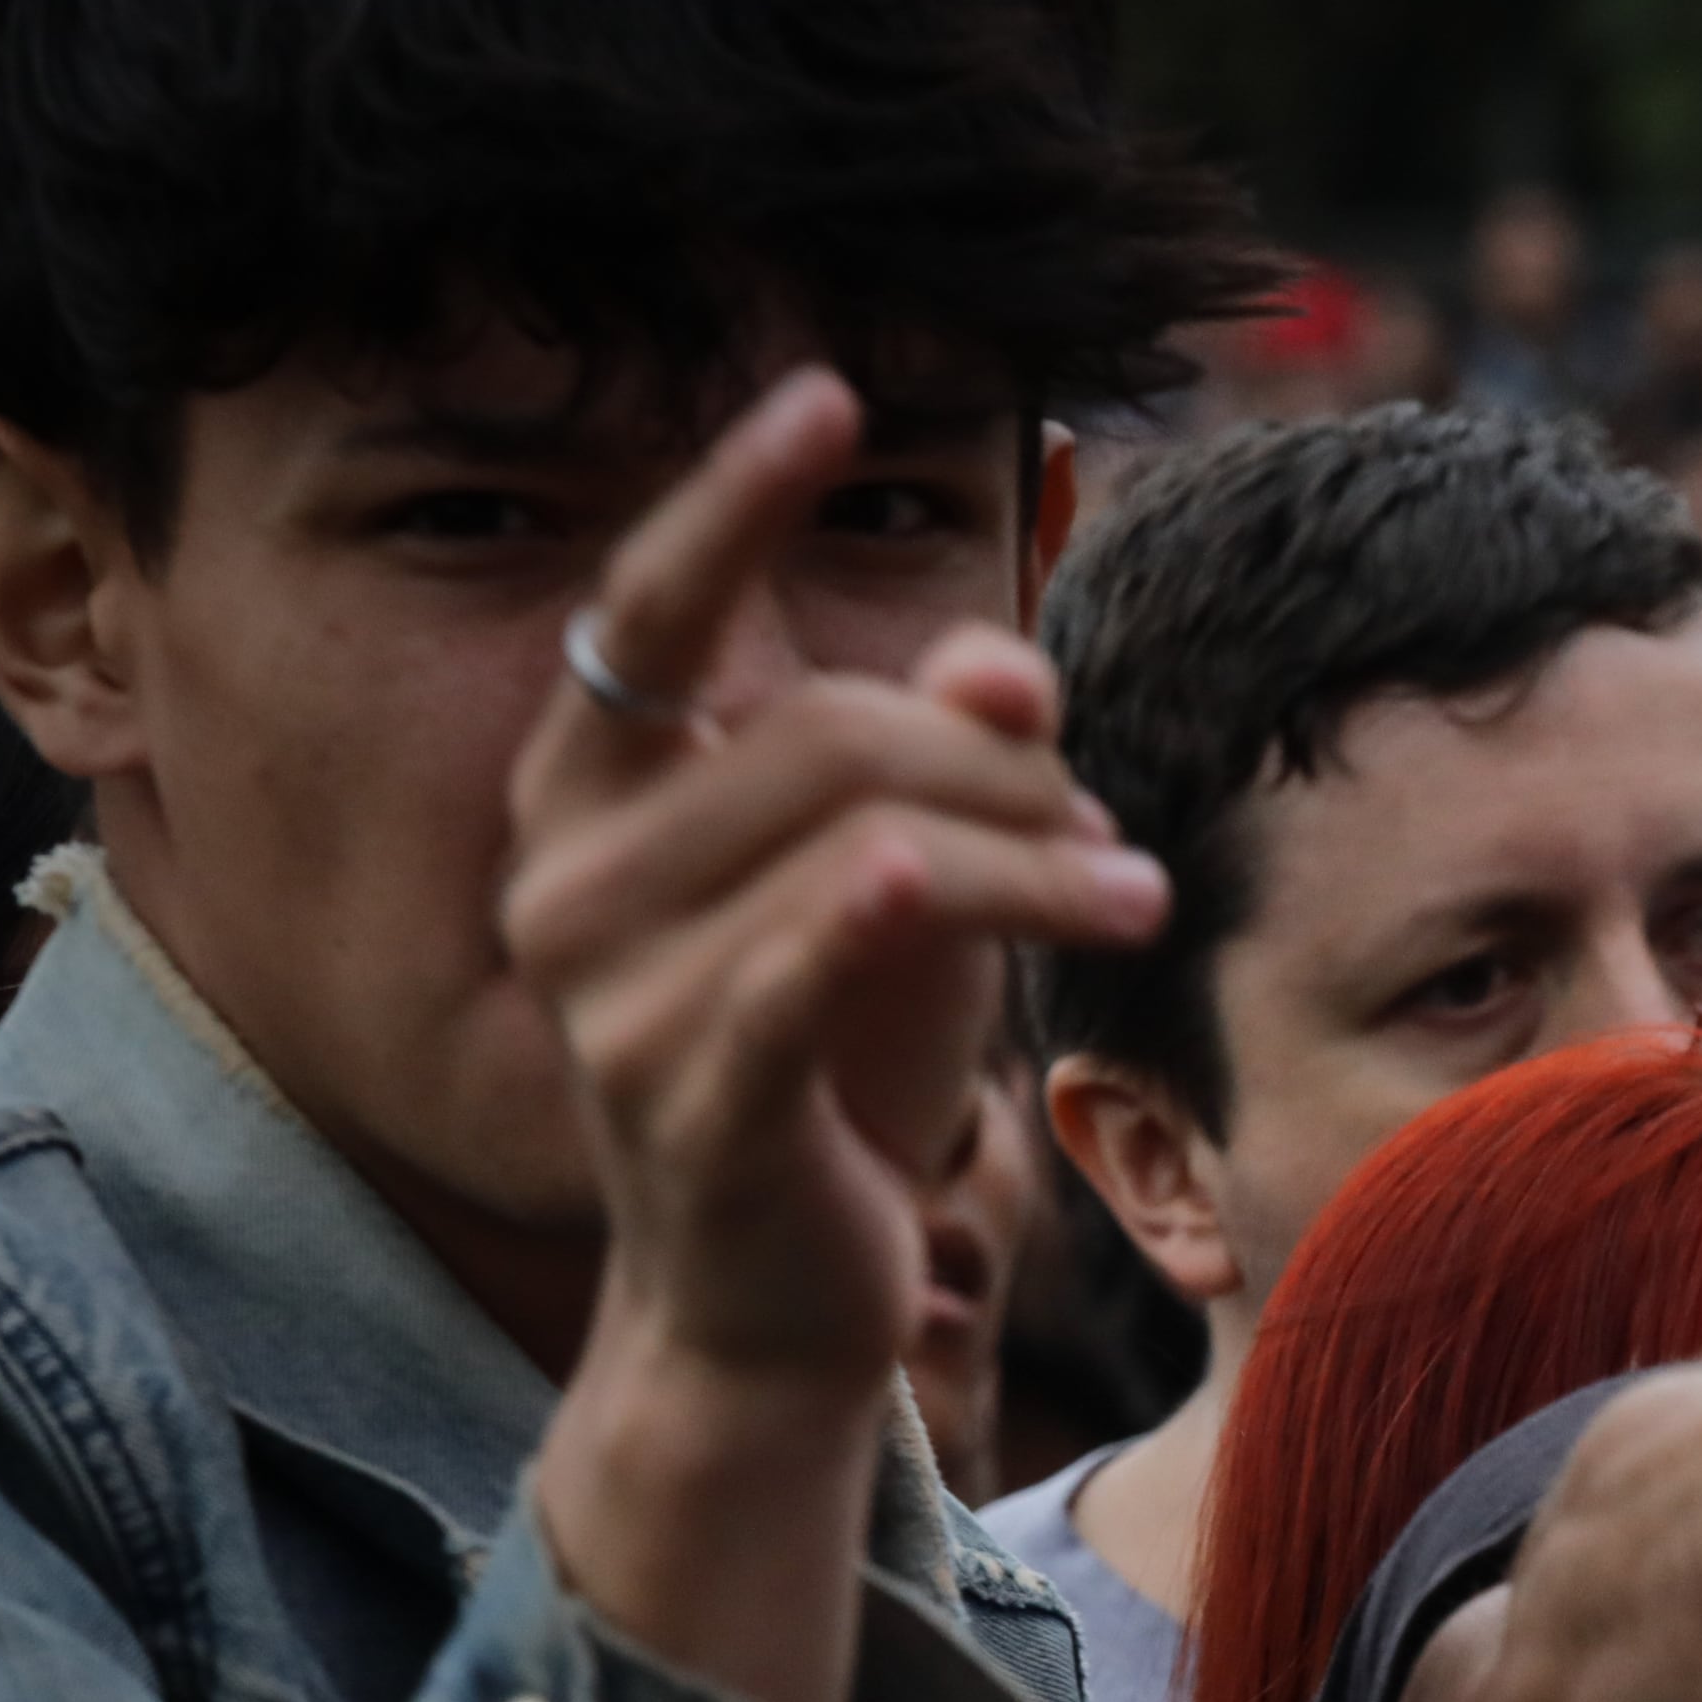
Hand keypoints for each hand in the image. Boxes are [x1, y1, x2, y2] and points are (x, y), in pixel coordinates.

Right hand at [504, 368, 1161, 1701]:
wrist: (778, 1305)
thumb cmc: (838, 1074)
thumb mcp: (909, 897)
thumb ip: (947, 771)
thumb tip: (1007, 660)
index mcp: (598, 794)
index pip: (651, 609)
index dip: (733, 498)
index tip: (823, 396)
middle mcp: (568, 872)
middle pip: (828, 732)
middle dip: (1001, 770)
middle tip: (1109, 841)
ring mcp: (607, 992)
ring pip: (857, 839)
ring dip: (1030, 857)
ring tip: (1133, 898)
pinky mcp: (681, 1103)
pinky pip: (795, 975)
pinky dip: (889, 919)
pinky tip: (973, 886)